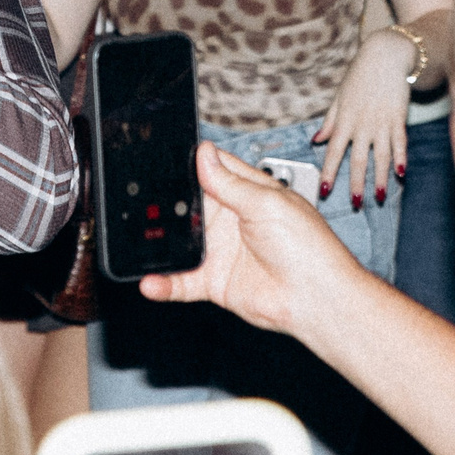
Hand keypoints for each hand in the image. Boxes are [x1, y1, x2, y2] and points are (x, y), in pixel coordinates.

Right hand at [142, 143, 369, 330]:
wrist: (317, 299)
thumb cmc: (308, 248)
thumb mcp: (267, 203)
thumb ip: (230, 183)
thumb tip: (205, 155)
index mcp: (247, 194)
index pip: (212, 170)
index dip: (190, 164)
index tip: (162, 158)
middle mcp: (231, 221)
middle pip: (189, 206)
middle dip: (166, 204)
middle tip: (140, 200)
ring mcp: (221, 251)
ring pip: (181, 242)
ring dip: (161, 242)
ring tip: (137, 239)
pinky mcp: (215, 282)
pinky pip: (182, 282)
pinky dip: (164, 283)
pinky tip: (150, 282)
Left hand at [316, 27, 414, 205]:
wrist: (385, 56)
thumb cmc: (359, 76)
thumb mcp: (339, 97)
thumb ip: (329, 121)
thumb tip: (316, 140)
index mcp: (344, 120)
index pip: (333, 152)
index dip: (329, 173)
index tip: (324, 192)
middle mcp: (362, 125)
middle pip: (357, 160)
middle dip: (356, 183)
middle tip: (356, 204)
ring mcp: (381, 123)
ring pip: (380, 156)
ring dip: (380, 178)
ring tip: (379, 197)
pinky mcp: (399, 119)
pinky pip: (400, 143)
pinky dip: (401, 159)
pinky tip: (401, 175)